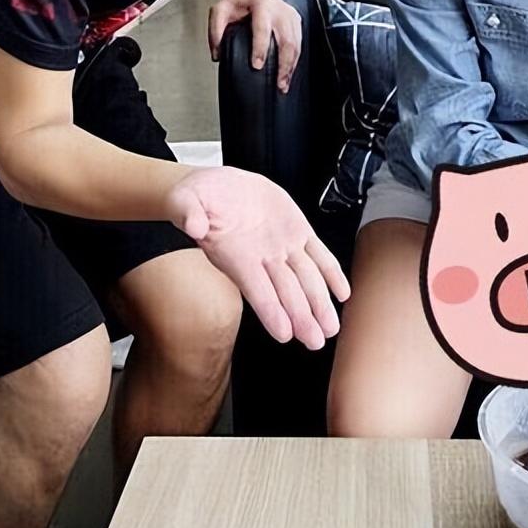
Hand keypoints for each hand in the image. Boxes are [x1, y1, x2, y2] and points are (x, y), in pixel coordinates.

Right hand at [163, 165, 349, 349]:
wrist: (219, 186)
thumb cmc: (198, 199)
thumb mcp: (185, 201)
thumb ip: (188, 213)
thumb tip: (192, 225)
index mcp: (236, 256)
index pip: (256, 290)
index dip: (271, 311)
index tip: (284, 334)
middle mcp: (263, 257)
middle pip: (286, 292)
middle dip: (302, 317)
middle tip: (316, 341)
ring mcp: (282, 245)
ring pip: (307, 278)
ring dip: (320, 303)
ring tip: (331, 328)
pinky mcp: (297, 229)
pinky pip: (320, 253)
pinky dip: (332, 273)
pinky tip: (342, 293)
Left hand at [208, 0, 301, 93]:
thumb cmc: (240, 1)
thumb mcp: (221, 9)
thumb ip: (215, 30)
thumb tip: (217, 53)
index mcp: (261, 4)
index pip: (262, 28)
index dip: (260, 48)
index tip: (257, 65)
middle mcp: (279, 10)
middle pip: (286, 40)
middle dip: (283, 65)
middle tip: (277, 83)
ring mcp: (290, 16)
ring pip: (296, 45)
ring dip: (290, 67)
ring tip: (283, 84)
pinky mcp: (296, 23)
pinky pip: (299, 44)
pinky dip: (294, 62)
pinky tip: (289, 73)